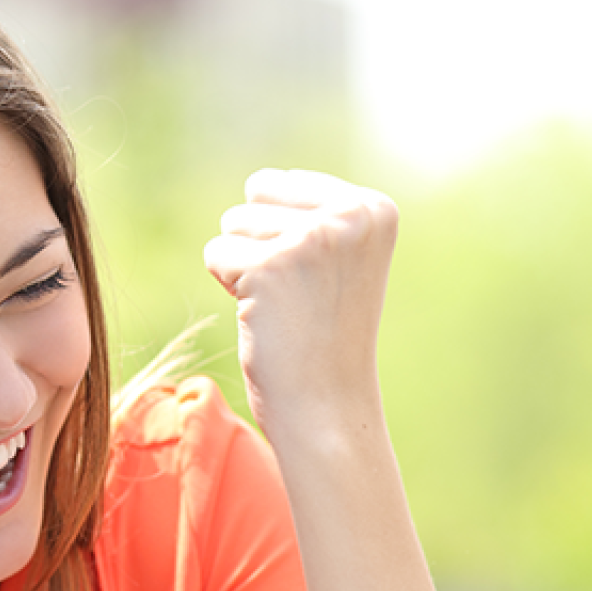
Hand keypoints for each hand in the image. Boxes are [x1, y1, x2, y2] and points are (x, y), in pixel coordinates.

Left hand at [203, 169, 396, 441]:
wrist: (329, 407)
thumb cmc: (326, 335)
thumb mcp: (339, 259)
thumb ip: (314, 212)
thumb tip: (259, 182)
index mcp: (374, 209)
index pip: (282, 183)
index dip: (283, 234)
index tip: (317, 280)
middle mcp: (350, 216)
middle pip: (256, 194)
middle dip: (261, 243)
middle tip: (296, 295)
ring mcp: (311, 241)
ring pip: (233, 222)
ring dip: (245, 266)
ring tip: (284, 306)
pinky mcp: (269, 268)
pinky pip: (216, 254)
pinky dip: (230, 286)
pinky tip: (265, 316)